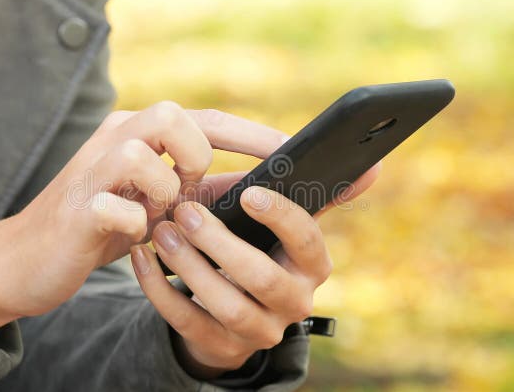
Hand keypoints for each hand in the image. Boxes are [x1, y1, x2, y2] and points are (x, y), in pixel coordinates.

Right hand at [0, 102, 287, 352]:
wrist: (27, 260)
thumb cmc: (102, 227)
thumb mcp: (161, 204)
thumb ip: (204, 192)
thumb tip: (266, 188)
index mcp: (141, 135)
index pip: (206, 119)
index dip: (252, 135)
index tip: (295, 153)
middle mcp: (116, 140)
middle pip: (173, 115)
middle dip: (195, 155)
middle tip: (190, 190)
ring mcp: (92, 172)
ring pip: (140, 153)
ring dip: (162, 192)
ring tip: (155, 218)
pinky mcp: (75, 209)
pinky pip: (113, 207)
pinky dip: (131, 224)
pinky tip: (130, 237)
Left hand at [130, 164, 379, 378]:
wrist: (231, 309)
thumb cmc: (256, 247)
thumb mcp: (280, 224)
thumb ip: (312, 194)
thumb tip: (372, 168)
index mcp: (313, 266)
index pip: (308, 242)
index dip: (281, 218)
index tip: (249, 193)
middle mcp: (295, 303)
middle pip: (261, 276)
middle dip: (220, 242)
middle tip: (185, 210)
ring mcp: (259, 331)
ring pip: (223, 302)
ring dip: (187, 264)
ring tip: (160, 231)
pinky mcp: (222, 347)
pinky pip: (186, 320)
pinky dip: (158, 286)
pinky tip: (141, 255)